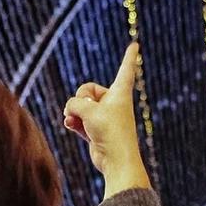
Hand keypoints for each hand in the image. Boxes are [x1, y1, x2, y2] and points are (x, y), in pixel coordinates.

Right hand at [62, 47, 149, 193]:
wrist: (116, 161)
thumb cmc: (110, 132)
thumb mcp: (88, 110)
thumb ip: (74, 103)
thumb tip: (69, 112)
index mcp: (120, 93)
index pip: (126, 69)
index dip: (130, 57)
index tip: (136, 44)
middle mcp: (113, 103)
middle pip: (88, 90)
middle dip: (80, 99)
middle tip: (85, 111)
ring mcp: (104, 117)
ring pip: (81, 106)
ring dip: (74, 111)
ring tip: (74, 120)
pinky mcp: (96, 130)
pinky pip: (79, 119)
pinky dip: (73, 121)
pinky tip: (69, 125)